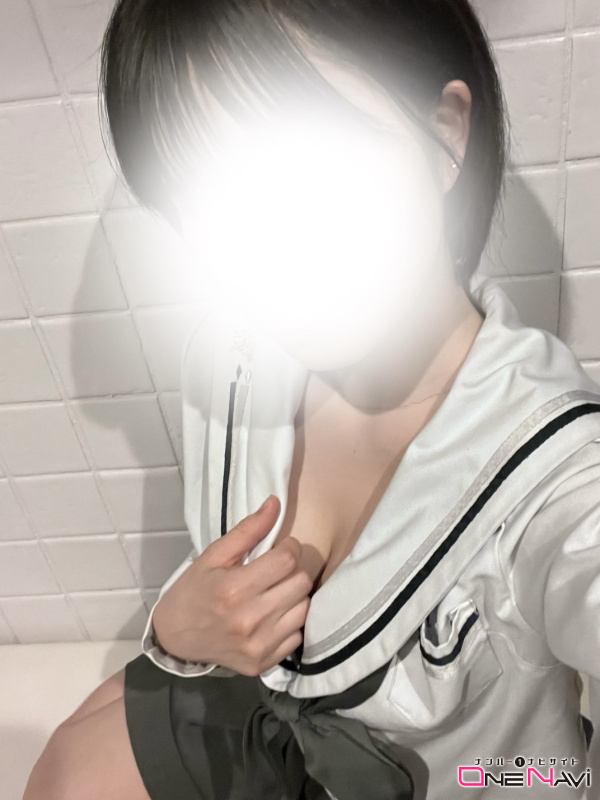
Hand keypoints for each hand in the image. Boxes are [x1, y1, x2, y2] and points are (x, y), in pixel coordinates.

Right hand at [153, 495, 312, 674]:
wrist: (174, 637)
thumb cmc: (194, 590)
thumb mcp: (214, 555)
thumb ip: (248, 530)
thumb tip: (275, 503)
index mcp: (234, 589)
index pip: (287, 559)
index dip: (289, 547)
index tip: (280, 548)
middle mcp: (249, 620)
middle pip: (301, 583)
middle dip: (293, 570)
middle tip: (277, 570)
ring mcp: (258, 645)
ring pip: (304, 609)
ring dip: (295, 596)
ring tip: (276, 592)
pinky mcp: (263, 662)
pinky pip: (297, 636)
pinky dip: (290, 623)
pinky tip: (273, 616)